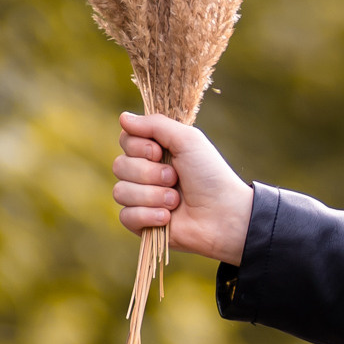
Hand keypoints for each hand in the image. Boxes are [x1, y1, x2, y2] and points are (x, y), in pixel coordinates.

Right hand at [113, 112, 253, 267]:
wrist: (224, 214)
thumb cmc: (210, 175)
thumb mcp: (187, 140)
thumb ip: (155, 125)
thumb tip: (123, 118)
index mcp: (154, 152)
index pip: (125, 140)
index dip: (139, 147)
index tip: (160, 152)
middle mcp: (145, 174)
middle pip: (119, 166)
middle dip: (149, 173)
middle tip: (175, 178)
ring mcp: (142, 200)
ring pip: (121, 192)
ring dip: (152, 195)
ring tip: (176, 201)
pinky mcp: (142, 225)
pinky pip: (126, 216)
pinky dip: (148, 216)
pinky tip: (168, 218)